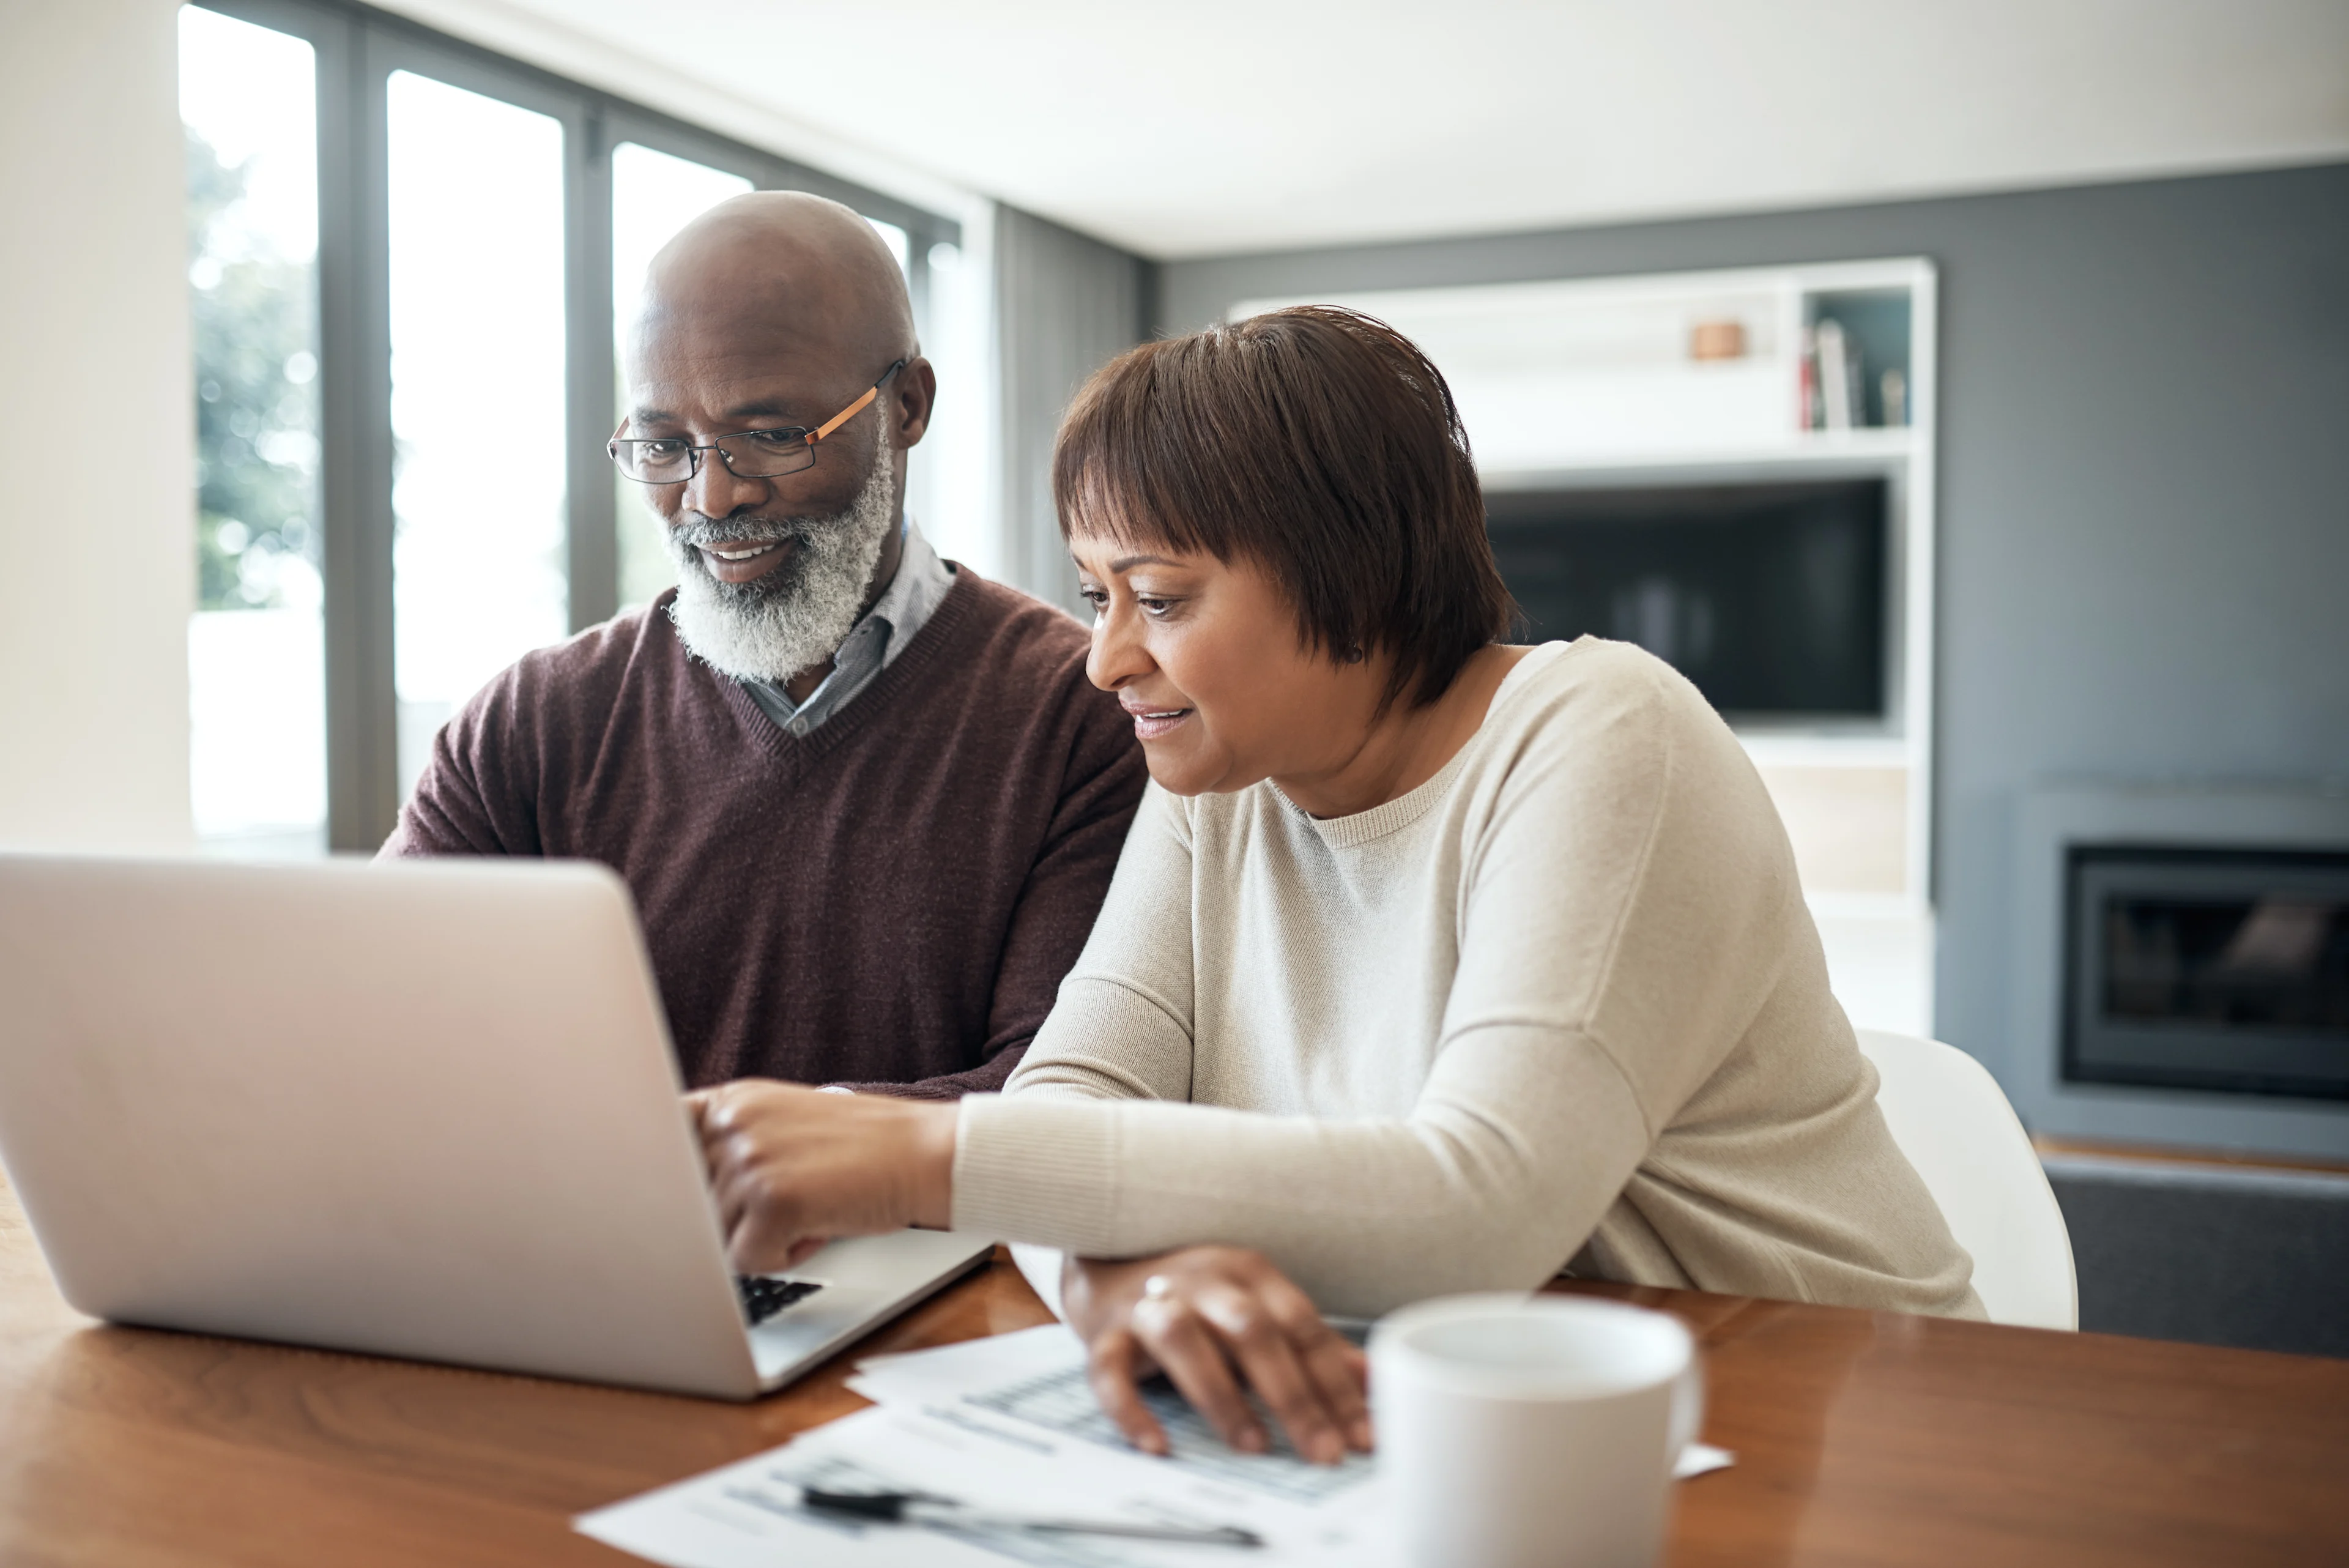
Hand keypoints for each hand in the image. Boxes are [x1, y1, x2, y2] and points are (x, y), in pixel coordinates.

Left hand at [686, 1080, 957, 1273]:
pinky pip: (749, 1262)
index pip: (659, 1142)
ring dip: (765, 1238)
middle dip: (735, 1219)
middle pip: (693, 1206)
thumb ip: (730, 1145)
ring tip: (814, 1206)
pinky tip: (821, 1225)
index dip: (661, 1180)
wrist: (926, 1154)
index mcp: (732, 1101)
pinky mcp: (773, 1201)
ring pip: (719, 1239)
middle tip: (792, 1197)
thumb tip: (664, 1198)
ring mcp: (751, 1160)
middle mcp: (733, 1123)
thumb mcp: (784, 1124)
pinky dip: (785, 1257)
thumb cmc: (862, 1150)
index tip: (658, 1197)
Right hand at [1061, 1246, 1371, 1465]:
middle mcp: (1203, 1281)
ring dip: (1222, 1395)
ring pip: (1184, 1340)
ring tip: (1253, 1446)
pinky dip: (1130, 1410)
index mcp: (1249, 1273)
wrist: (1109, 1262)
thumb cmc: (1198, 1296)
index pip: (1303, 1327)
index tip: (1363, 1435)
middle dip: (1293, 1395)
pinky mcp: (1105, 1333)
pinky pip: (1109, 1371)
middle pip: (1252, 1330)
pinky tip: (1156, 1445)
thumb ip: (1311, 1346)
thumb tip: (1372, 1383)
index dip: (1337, 1383)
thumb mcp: (1258, 1307)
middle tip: (1322, 1451)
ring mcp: (1151, 1303)